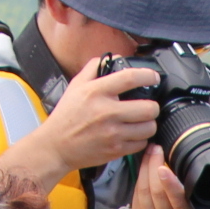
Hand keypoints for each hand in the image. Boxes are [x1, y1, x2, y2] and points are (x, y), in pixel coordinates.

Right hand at [30, 53, 157, 179]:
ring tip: (141, 121)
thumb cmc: (66, 116)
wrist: (56, 146)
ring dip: (149, 123)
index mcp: (96, 92)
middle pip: (148, 108)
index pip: (130, 78)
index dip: (148, 76)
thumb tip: (113, 58)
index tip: (153, 77)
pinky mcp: (116, 150)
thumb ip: (94, 68)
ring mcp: (113, 133)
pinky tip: (133, 134)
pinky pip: (141, 143)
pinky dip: (141, 139)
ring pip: (149, 127)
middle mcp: (107, 112)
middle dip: (153, 106)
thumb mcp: (76, 86)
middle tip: (148, 105)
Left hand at [130, 145, 209, 208]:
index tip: (164, 166)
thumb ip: (192, 199)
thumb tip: (184, 168)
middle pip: (155, 191)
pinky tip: (144, 166)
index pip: (176, 201)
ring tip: (149, 151)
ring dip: (145, 168)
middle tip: (156, 147)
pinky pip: (137, 195)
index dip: (169, 183)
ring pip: (143, 191)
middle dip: (153, 166)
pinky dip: (140, 178)